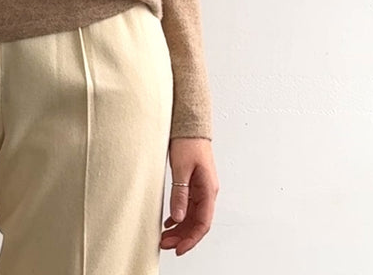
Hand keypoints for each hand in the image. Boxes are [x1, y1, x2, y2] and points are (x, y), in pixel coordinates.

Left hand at [160, 136, 218, 255]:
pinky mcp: (194, 183)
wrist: (190, 124)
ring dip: (180, 228)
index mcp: (208, 190)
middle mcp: (207, 192)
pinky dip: (179, 216)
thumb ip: (180, 193)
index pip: (202, 223)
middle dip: (183, 237)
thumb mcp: (181, 168)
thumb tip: (179, 217)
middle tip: (165, 244)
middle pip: (197, 222)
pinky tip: (169, 221)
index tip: (178, 249)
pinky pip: (189, 206)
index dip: (191, 239)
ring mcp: (201, 188)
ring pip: (192, 216)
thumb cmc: (189, 141)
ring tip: (165, 236)